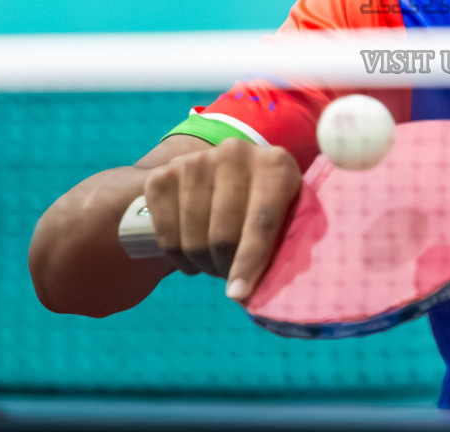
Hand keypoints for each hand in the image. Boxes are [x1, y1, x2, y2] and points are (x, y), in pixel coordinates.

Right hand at [141, 137, 301, 300]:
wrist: (230, 169)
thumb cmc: (267, 202)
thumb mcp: (285, 214)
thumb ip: (279, 247)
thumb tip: (247, 295)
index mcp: (276, 164)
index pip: (262, 221)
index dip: (249, 262)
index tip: (238, 295)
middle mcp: (235, 154)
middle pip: (223, 233)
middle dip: (224, 267)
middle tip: (230, 277)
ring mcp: (196, 161)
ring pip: (192, 236)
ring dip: (201, 263)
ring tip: (214, 264)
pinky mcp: (163, 173)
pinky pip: (164, 230)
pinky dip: (175, 254)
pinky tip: (190, 255)